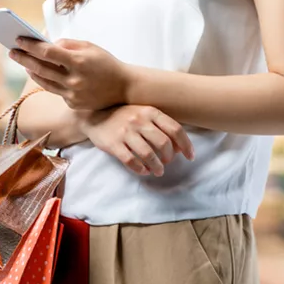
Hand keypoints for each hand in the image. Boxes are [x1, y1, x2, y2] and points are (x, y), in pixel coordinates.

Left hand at [9, 38, 130, 109]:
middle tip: (12, 51)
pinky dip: (48, 81)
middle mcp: (74, 80)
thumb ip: (67, 45)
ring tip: (23, 62)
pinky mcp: (73, 104)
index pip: (47, 53)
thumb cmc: (106, 63)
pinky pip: (55, 91)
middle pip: (40, 68)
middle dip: (23, 59)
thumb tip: (47, 45)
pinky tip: (39, 73)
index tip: (18, 39)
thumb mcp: (90, 47)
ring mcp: (72, 95)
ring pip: (44, 82)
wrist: (124, 88)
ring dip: (31, 71)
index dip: (30, 46)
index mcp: (79, 62)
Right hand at [77, 105, 194, 176]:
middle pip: (163, 143)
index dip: (186, 145)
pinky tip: (143, 170)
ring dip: (156, 166)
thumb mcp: (142, 113)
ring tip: (158, 171)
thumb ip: (160, 124)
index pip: (175, 129)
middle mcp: (138, 120)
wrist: (93, 116)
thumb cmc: (122, 116)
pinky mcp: (113, 144)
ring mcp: (125, 132)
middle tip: (167, 163)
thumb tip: (178, 146)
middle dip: (169, 157)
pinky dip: (140, 169)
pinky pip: (131, 161)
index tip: (190, 156)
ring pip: (148, 154)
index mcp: (150, 111)